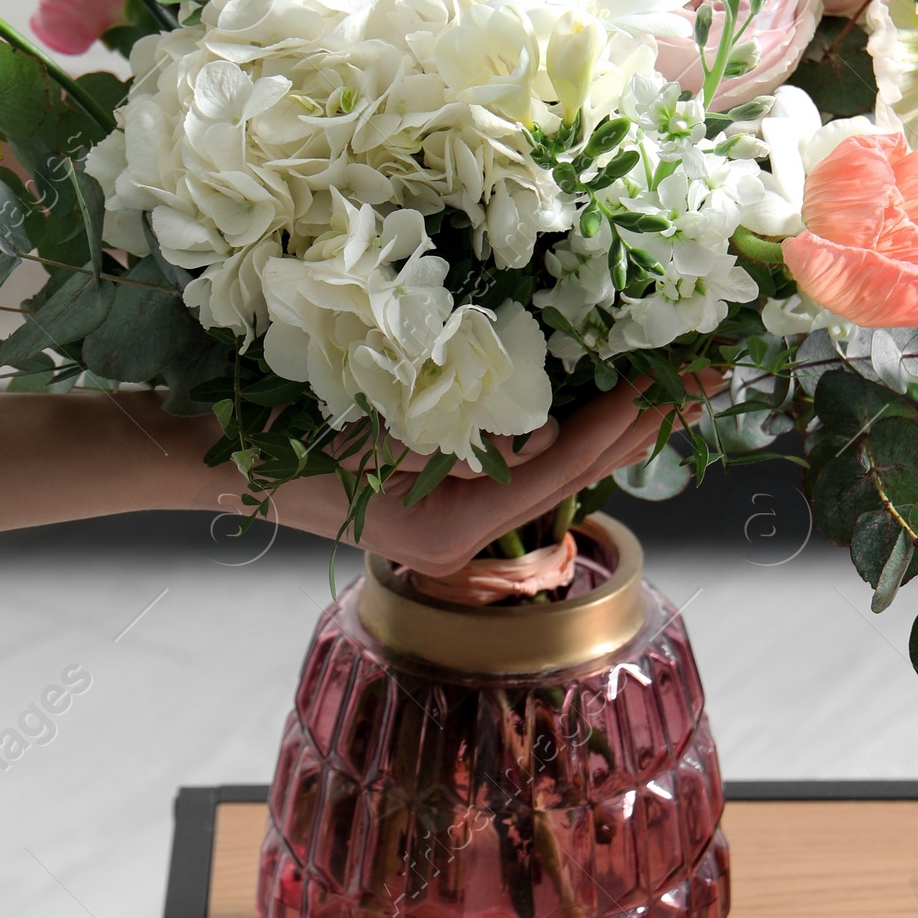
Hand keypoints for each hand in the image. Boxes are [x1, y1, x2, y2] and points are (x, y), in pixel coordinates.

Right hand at [263, 383, 673, 574]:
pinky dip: (570, 434)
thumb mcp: (371, 421)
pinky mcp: (439, 501)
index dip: (616, 423)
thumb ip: (459, 431)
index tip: (669, 379)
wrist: (207, 456)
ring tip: (678, 389)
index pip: (557, 471)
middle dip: (642, 428)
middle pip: (574, 479)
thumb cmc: (280, 431)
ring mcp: (451, 525)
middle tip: (710, 380)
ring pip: (556, 476)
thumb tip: (542, 427)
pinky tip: (605, 406)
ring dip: (618, 430)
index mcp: (447, 528)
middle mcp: (461, 538)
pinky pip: (521, 468)